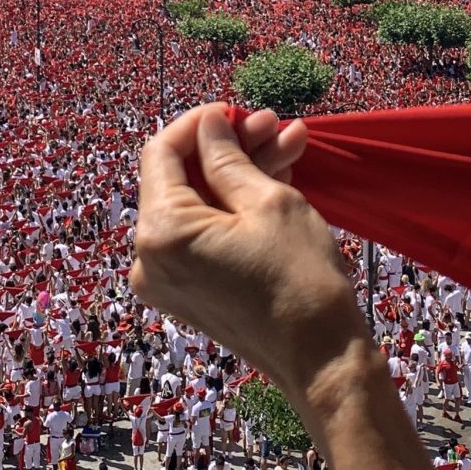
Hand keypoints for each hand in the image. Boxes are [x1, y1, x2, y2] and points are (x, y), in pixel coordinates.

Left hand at [131, 105, 365, 399]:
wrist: (321, 359)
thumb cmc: (300, 280)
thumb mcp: (269, 202)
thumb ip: (229, 156)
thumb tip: (209, 123)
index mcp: (160, 233)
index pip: (161, 153)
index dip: (199, 124)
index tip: (238, 110)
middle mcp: (149, 259)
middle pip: (181, 180)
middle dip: (229, 148)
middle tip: (274, 125)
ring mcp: (166, 280)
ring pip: (198, 206)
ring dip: (240, 174)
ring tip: (291, 145)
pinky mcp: (189, 293)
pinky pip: (204, 235)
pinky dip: (235, 208)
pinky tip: (278, 179)